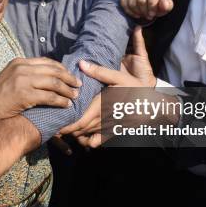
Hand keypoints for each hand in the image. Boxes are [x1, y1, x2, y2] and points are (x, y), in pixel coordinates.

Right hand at [0, 57, 80, 127]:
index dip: (62, 69)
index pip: (47, 62)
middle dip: (68, 78)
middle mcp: (21, 68)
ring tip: (74, 97)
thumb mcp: (10, 80)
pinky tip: (66, 106)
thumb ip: (25, 76)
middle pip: (53, 70)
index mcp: (19, 62)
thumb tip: (46, 78)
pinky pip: (49, 96)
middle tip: (78, 85)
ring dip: (67, 90)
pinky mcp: (24, 94)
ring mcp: (22, 80)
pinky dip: (60, 101)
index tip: (70, 76)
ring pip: (54, 83)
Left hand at [54, 26, 155, 150]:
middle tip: (53, 127)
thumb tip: (81, 64)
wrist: (153, 105)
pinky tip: (82, 138)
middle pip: (79, 130)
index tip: (53, 122)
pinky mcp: (113, 131)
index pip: (78, 121)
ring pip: (86, 136)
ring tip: (62, 131)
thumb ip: (100, 72)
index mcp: (100, 107)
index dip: (64, 124)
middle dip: (65, 130)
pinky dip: (88, 142)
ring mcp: (108, 127)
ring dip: (74, 135)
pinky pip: (98, 141)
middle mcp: (102, 120)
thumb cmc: (136, 89)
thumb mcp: (119, 77)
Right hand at [121, 0, 173, 20]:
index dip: (152, 6)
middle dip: (144, 10)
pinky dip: (129, 11)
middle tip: (148, 16)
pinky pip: (124, 2)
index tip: (153, 14)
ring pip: (132, 1)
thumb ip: (167, 5)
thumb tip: (163, 4)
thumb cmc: (160, 2)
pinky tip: (136, 14)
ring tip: (143, 14)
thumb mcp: (167, 5)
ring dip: (137, 11)